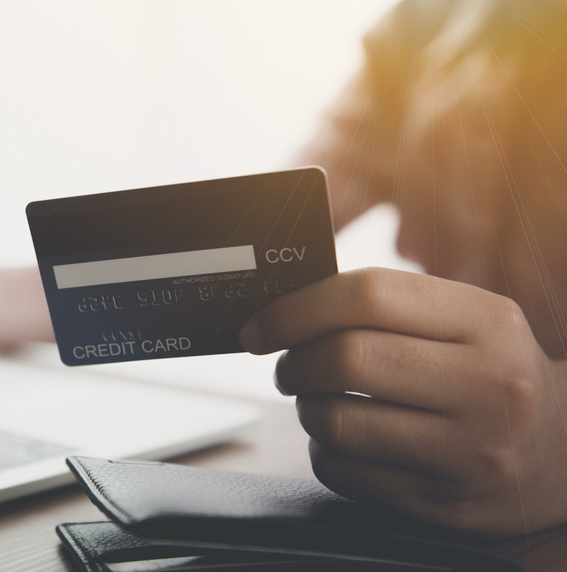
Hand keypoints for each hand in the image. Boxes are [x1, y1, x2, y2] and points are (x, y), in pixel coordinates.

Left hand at [240, 268, 566, 535]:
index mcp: (488, 322)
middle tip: (288, 366)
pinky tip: (344, 441)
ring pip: (335, 420)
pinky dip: (323, 452)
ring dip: (305, 408)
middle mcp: (487, 385)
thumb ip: (389, 306)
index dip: (296, 307)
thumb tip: (285, 305)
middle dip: (294, 362)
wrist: (561, 455)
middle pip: (344, 358)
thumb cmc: (489, 375)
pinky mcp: (445, 505)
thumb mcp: (466, 323)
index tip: (261, 325)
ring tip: (318, 401)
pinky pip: (342, 472)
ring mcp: (469, 452)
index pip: (368, 294)